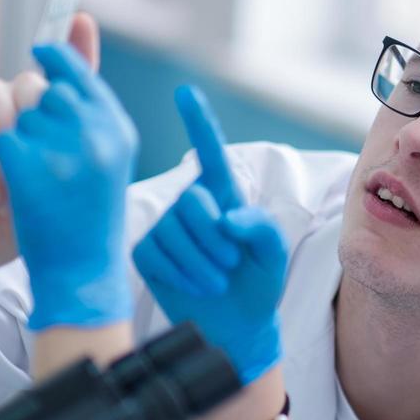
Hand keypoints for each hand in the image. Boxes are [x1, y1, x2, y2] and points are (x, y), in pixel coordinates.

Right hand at [0, 15, 99, 274]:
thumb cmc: (34, 210)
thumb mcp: (68, 179)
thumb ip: (83, 130)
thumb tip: (99, 83)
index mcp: (60, 113)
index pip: (70, 67)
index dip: (76, 43)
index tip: (83, 20)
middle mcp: (27, 101)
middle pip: (35, 85)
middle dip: (35, 133)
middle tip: (36, 178)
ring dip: (4, 149)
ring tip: (6, 194)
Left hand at [0, 42, 137, 329]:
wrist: (78, 274)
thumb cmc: (89, 212)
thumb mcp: (104, 151)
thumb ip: (88, 93)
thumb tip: (78, 19)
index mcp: (119, 131)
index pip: (80, 73)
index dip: (57, 59)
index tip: (39, 51)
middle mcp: (97, 135)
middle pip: (41, 91)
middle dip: (29, 114)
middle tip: (38, 152)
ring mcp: (62, 151)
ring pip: (13, 113)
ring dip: (9, 139)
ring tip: (26, 178)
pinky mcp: (26, 169)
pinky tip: (7, 187)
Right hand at [132, 86, 287, 384]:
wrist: (235, 327)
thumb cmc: (257, 284)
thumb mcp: (272, 254)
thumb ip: (260, 228)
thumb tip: (224, 217)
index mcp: (223, 195)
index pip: (209, 152)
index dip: (197, 122)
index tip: (186, 92)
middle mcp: (190, 205)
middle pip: (193, 201)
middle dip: (216, 238)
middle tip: (230, 264)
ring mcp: (164, 227)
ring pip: (176, 231)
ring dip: (204, 263)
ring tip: (218, 279)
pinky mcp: (146, 252)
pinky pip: (158, 254)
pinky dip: (185, 275)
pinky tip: (199, 287)